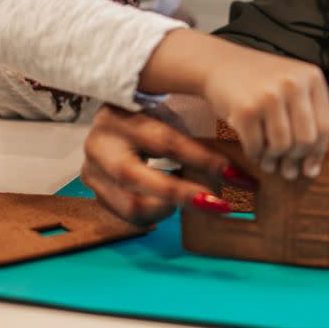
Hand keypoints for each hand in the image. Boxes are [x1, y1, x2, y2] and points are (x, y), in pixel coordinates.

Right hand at [82, 102, 240, 225]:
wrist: (109, 119)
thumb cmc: (148, 113)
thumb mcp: (165, 110)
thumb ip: (191, 129)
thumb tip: (235, 160)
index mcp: (119, 116)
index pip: (164, 142)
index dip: (202, 160)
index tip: (236, 175)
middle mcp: (99, 144)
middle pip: (137, 178)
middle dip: (182, 194)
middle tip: (220, 206)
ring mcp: (92, 171)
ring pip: (131, 206)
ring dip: (169, 208)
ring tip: (193, 199)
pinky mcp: (96, 193)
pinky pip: (128, 216)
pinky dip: (155, 215)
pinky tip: (171, 206)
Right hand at [200, 46, 328, 179]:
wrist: (219, 64)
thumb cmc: (258, 81)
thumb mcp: (290, 88)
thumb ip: (306, 119)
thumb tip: (311, 170)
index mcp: (312, 77)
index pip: (324, 127)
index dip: (317, 154)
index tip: (309, 170)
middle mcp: (293, 83)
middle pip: (306, 140)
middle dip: (295, 160)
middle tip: (286, 170)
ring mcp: (269, 95)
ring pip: (282, 147)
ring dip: (273, 160)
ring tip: (267, 161)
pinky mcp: (246, 109)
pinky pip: (257, 147)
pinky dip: (255, 155)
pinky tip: (253, 151)